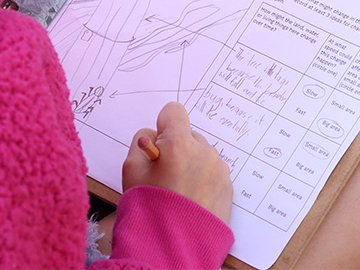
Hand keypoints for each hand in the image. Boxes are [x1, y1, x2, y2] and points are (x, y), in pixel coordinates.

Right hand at [123, 102, 232, 223]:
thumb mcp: (131, 170)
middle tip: (164, 175)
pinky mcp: (228, 186)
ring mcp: (219, 169)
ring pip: (202, 154)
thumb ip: (141, 143)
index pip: (174, 111)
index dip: (163, 126)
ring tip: (177, 191)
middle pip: (189, 135)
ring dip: (191, 164)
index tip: (158, 145)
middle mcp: (204, 152)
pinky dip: (202, 180)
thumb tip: (153, 135)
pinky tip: (190, 199)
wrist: (173, 247)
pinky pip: (213, 172)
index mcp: (179, 144)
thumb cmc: (149, 209)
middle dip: (177, 148)